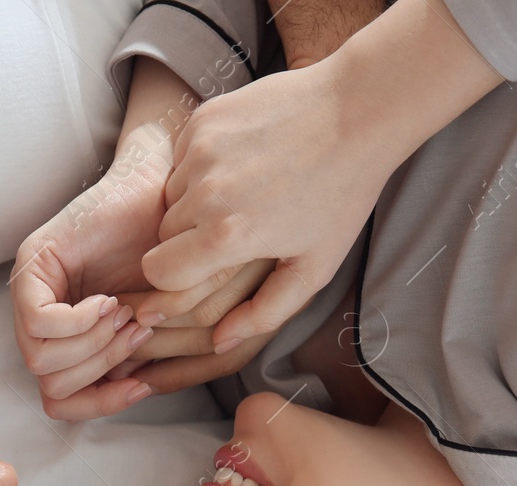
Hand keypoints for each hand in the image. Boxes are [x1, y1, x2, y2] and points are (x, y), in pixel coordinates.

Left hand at [12, 131, 282, 418]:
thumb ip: (133, 365)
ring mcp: (30, 293)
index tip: (142, 385)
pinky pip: (39, 323)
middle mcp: (42, 323)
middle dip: (104, 369)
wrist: (169, 197)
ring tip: (129, 314)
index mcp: (70, 343)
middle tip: (139, 333)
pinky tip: (110, 300)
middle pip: (52, 387)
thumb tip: (127, 391)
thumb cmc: (172, 259)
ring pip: (40, 362)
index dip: (102, 404)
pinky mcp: (30, 266)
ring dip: (94, 346)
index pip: (62, 401)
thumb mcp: (154, 329)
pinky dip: (79, 322)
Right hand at [143, 0, 500, 355]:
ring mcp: (201, 151)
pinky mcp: (204, 119)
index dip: (176, 277)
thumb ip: (263, 313)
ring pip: (170, 195)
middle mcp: (205, 193)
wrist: (358, 112)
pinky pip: (182, 157)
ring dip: (194, 201)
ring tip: (244, 193)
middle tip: (236, 228)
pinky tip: (244, 161)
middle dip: (189, 239)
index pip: (159, 272)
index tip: (200, 269)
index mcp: (227, 236)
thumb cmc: (342, 195)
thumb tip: (220, 343)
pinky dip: (201, 165)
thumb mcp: (313, 268)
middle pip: (164, 235)